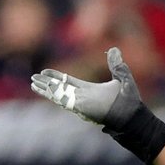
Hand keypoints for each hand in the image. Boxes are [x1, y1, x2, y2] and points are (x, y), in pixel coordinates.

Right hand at [31, 47, 164, 164]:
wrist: (131, 115)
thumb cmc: (129, 101)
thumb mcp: (122, 77)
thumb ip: (116, 64)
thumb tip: (114, 48)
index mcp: (88, 89)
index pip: (68, 81)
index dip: (56, 76)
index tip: (45, 72)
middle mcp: (81, 96)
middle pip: (59, 88)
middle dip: (46, 83)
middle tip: (33, 78)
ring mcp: (80, 102)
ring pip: (57, 94)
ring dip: (45, 89)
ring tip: (33, 84)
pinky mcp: (80, 107)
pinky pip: (62, 100)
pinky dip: (52, 94)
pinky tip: (41, 90)